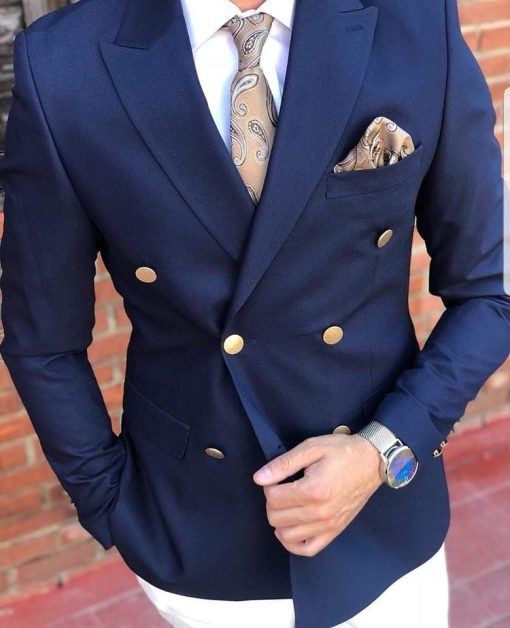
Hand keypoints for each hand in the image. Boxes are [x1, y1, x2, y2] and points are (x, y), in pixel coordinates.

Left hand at [253, 434, 382, 556]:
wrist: (371, 462)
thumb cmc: (342, 451)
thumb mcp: (312, 447)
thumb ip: (284, 464)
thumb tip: (259, 478)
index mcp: (314, 490)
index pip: (274, 498)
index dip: (269, 486)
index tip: (276, 477)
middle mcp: (320, 512)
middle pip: (277, 518)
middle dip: (272, 502)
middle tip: (280, 488)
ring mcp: (328, 525)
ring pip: (287, 535)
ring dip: (279, 521)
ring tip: (286, 505)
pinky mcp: (335, 531)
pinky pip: (308, 549)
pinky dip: (292, 543)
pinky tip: (289, 528)